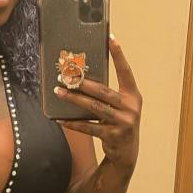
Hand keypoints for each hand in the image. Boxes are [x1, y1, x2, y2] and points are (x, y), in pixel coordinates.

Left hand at [55, 36, 141, 169]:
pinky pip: (88, 127)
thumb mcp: (122, 107)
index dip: (119, 55)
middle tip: (66, 75)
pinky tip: (60, 119)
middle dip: (82, 82)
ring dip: (74, 99)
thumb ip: (109, 94)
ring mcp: (122, 123)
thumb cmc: (120, 123)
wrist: (127, 153)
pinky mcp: (112, 136)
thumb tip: (82, 78)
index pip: (125, 72)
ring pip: (94, 107)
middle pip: (103, 91)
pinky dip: (73, 123)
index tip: (110, 38)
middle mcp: (130, 108)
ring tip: (58, 91)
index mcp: (133, 96)